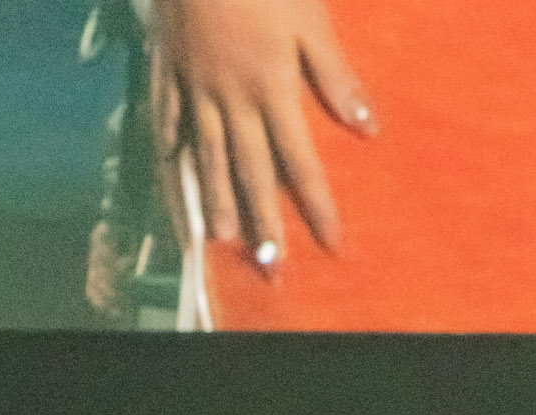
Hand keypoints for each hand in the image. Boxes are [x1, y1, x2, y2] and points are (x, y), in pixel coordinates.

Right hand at [152, 0, 376, 265]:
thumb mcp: (310, 20)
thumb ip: (335, 76)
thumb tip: (367, 128)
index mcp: (272, 90)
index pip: (300, 164)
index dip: (317, 207)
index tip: (332, 245)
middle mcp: (232, 99)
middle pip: (251, 172)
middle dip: (264, 224)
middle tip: (272, 269)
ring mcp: (195, 83)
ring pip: (207, 152)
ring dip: (215, 198)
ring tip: (222, 237)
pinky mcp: (169, 62)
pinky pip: (167, 110)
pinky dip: (170, 140)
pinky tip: (172, 164)